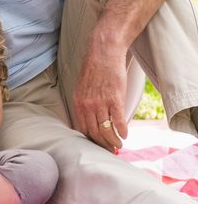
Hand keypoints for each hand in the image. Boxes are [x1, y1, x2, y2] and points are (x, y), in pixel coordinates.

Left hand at [72, 29, 127, 149]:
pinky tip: (125, 135)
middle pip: (94, 133)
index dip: (91, 141)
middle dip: (102, 145)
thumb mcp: (82, 87)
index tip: (97, 146)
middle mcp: (87, 105)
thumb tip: (90, 119)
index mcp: (78, 102)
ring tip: (119, 145)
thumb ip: (85, 103)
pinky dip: (122, 131)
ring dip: (113, 141)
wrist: (103, 52)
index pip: (82, 129)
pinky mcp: (115, 98)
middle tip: (110, 150)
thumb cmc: (94, 69)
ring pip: (106, 130)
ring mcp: (101, 102)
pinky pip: (118, 121)